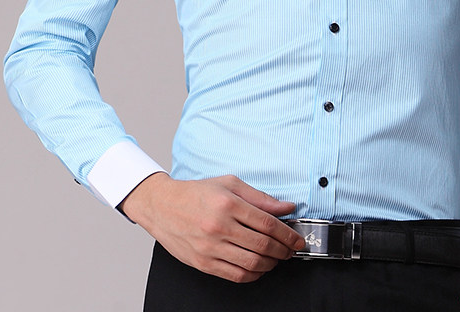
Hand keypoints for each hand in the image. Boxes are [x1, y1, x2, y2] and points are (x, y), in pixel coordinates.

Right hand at [118, 172, 305, 282]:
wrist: (162, 206)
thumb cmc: (197, 193)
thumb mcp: (229, 184)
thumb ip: (260, 197)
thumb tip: (286, 208)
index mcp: (227, 203)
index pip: (266, 223)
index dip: (287, 234)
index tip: (297, 239)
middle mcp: (219, 226)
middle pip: (262, 245)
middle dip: (283, 250)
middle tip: (291, 250)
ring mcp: (210, 247)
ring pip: (251, 263)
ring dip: (271, 264)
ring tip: (276, 258)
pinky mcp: (203, 263)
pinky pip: (235, 275)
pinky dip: (253, 275)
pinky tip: (259, 268)